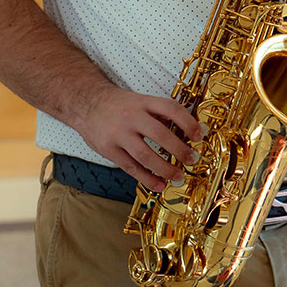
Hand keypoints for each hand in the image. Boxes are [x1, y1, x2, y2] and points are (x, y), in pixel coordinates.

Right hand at [73, 84, 206, 192]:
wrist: (86, 103)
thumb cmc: (120, 105)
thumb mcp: (140, 101)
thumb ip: (159, 114)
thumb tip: (187, 130)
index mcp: (143, 102)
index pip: (170, 108)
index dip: (187, 122)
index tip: (199, 135)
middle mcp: (132, 117)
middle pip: (160, 134)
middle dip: (179, 150)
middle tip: (192, 159)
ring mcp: (119, 134)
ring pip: (145, 155)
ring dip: (165, 169)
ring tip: (178, 177)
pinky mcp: (109, 150)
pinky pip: (131, 167)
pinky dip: (147, 179)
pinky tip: (159, 185)